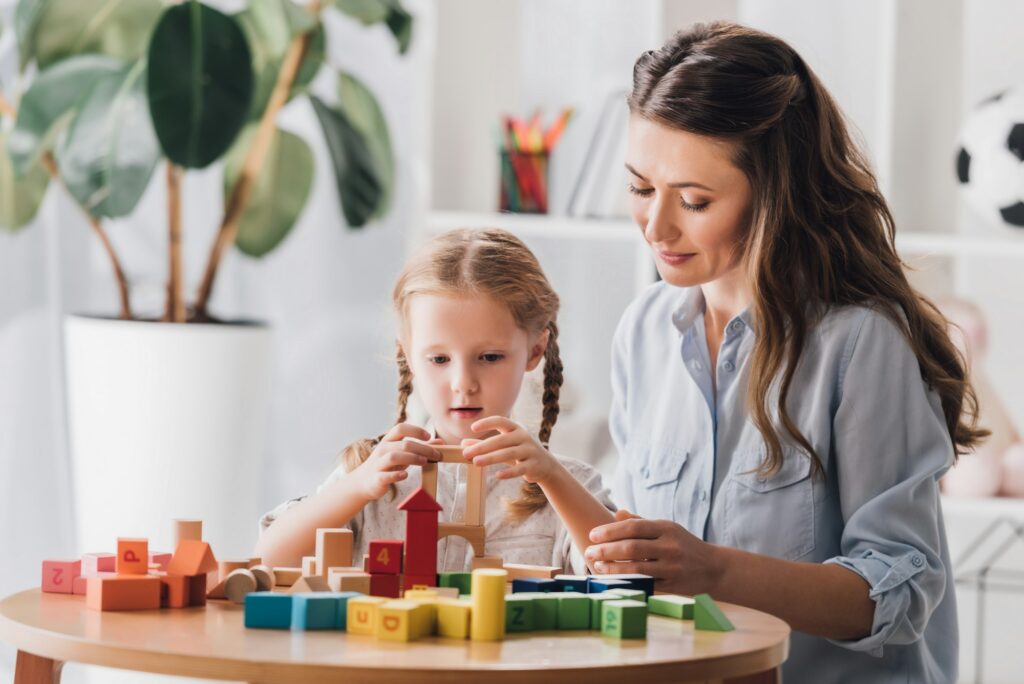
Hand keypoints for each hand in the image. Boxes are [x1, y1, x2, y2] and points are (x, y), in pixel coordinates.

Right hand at [353, 423, 438, 500]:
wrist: (364, 481)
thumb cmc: (388, 465)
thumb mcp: (402, 453)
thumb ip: (420, 447)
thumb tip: (440, 442)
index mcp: (388, 440)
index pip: (400, 428)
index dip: (415, 430)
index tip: (428, 436)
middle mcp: (382, 449)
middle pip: (403, 444)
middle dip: (422, 448)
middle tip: (436, 455)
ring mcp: (378, 464)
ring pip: (394, 457)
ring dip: (412, 458)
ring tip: (425, 462)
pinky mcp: (376, 478)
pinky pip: (385, 475)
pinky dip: (396, 475)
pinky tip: (405, 475)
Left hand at [462, 416, 558, 483]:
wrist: (546, 465)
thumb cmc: (520, 452)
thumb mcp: (504, 446)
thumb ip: (485, 445)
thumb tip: (463, 444)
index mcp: (516, 429)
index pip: (501, 420)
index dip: (487, 423)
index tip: (473, 428)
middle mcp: (523, 437)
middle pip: (501, 440)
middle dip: (483, 446)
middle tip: (467, 453)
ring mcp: (529, 451)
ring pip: (509, 453)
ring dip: (491, 458)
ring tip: (476, 462)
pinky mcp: (533, 465)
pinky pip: (520, 468)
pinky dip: (509, 472)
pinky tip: (497, 475)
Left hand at [585, 509, 723, 594]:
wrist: (714, 567)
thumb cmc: (683, 545)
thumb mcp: (667, 528)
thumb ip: (641, 522)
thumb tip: (617, 513)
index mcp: (666, 528)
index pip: (633, 527)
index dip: (610, 531)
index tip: (592, 535)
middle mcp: (670, 546)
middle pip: (632, 547)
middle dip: (606, 550)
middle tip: (588, 551)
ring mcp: (672, 567)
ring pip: (636, 568)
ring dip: (613, 568)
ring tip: (596, 566)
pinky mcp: (673, 585)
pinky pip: (645, 584)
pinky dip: (627, 582)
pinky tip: (613, 580)